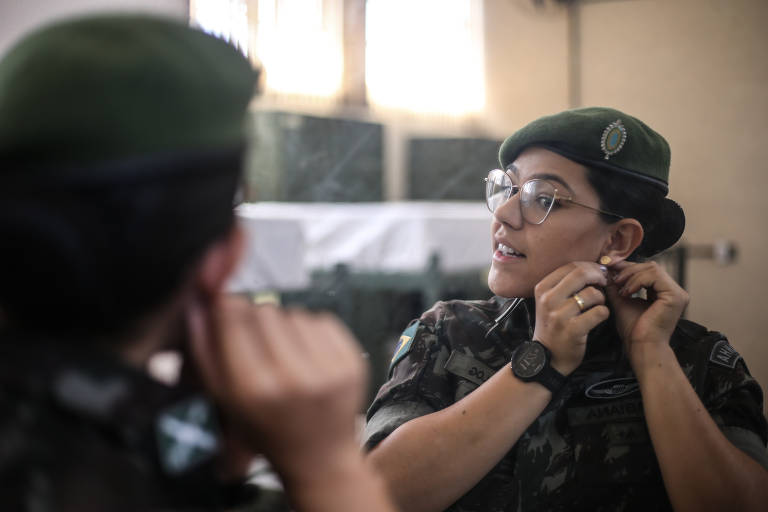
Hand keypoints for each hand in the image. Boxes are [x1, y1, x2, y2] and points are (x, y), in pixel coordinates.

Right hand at [185, 295, 367, 485]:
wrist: (319, 457)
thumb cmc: (266, 429)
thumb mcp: (226, 401)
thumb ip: (206, 353)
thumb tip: (198, 304)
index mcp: (252, 389)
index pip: (234, 318)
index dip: (228, 307)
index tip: (226, 309)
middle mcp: (291, 378)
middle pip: (265, 310)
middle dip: (257, 319)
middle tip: (259, 343)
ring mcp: (327, 370)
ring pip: (294, 313)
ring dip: (286, 326)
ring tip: (285, 355)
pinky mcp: (351, 363)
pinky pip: (322, 320)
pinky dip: (311, 331)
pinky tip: (308, 356)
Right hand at [532, 262, 609, 374]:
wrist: (547, 357)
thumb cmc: (554, 326)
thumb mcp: (550, 301)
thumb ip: (567, 284)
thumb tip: (596, 268)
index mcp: (542, 288)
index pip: (571, 266)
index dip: (591, 267)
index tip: (599, 274)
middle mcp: (548, 299)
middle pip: (582, 274)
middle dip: (599, 276)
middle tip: (605, 284)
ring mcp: (559, 315)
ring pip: (592, 294)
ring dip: (601, 298)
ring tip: (598, 305)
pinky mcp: (572, 330)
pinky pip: (599, 312)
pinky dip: (604, 313)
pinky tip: (599, 317)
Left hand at [605, 260, 688, 367]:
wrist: (641, 347)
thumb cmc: (634, 330)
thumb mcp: (622, 300)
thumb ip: (617, 285)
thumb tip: (606, 270)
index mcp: (664, 292)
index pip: (646, 270)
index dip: (628, 266)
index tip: (609, 266)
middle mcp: (674, 291)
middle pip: (650, 266)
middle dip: (628, 270)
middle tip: (613, 278)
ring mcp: (677, 293)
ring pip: (652, 269)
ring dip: (631, 276)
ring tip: (620, 290)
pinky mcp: (675, 296)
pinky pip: (654, 276)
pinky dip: (637, 281)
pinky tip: (627, 293)